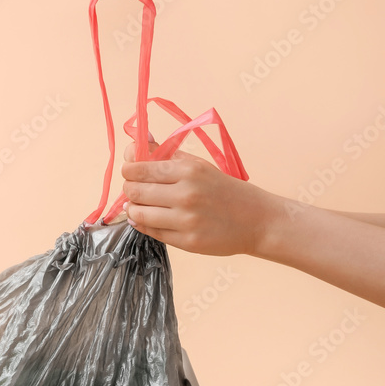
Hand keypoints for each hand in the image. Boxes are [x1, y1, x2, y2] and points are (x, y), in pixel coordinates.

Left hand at [121, 141, 280, 256]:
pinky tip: (147, 218)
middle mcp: (185, 195)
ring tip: (140, 205)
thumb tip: (136, 143)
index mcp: (188, 171)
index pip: (138, 169)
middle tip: (134, 190)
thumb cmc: (225, 190)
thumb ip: (166, 155)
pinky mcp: (186, 241)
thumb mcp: (199, 166)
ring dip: (133, 209)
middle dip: (129, 190)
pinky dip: (143, 224)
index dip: (128, 170)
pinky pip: (151, 232)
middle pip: (134, 191)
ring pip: (138, 214)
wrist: (256, 220)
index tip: (130, 171)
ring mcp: (185, 221)